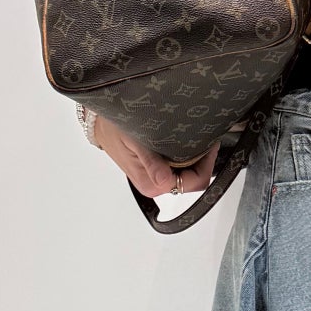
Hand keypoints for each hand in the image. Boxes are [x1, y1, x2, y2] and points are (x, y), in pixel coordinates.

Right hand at [93, 115, 248, 197]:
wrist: (101, 123)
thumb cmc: (114, 130)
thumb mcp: (135, 142)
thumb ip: (152, 163)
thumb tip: (164, 180)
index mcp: (153, 185)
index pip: (195, 182)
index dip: (207, 164)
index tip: (210, 144)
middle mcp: (156, 186)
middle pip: (194, 180)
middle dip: (204, 160)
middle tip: (206, 137)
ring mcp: (157, 180)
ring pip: (189, 173)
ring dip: (196, 157)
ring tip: (196, 137)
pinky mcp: (157, 172)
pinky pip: (180, 167)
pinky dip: (187, 155)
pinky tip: (185, 141)